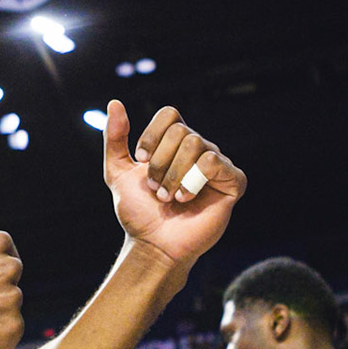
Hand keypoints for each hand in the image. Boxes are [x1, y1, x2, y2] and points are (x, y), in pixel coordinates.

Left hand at [104, 103, 244, 268]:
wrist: (154, 244)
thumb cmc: (140, 211)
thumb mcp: (117, 172)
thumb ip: (115, 139)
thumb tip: (115, 103)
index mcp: (175, 142)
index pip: (170, 115)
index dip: (152, 136)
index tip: (142, 162)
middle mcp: (199, 148)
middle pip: (181, 131)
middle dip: (161, 162)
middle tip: (156, 189)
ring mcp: (217, 164)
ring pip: (196, 144)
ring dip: (174, 174)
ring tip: (169, 197)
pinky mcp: (232, 182)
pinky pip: (215, 162)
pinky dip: (193, 180)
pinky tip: (186, 198)